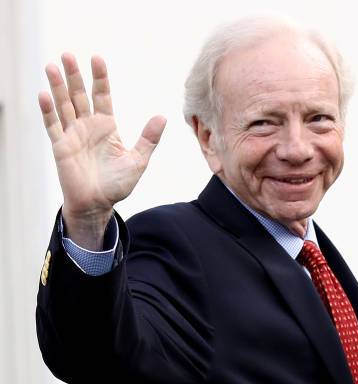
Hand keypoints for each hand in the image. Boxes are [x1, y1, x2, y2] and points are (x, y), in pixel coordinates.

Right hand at [38, 53, 165, 248]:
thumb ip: (149, 138)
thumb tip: (162, 117)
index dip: (100, 78)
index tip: (97, 58)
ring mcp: (73, 135)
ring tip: (52, 66)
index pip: (102, 96)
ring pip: (64, 105)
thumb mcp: (138, 160)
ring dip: (57, 87)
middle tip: (68, 54)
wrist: (98, 204)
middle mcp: (88, 126)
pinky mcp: (61, 147)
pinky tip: (44, 95)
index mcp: (107, 126)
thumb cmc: (118, 184)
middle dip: (75, 75)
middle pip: (80, 95)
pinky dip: (48, 111)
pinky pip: (53, 126)